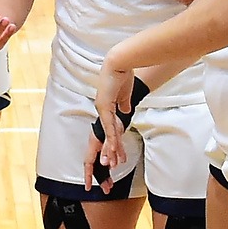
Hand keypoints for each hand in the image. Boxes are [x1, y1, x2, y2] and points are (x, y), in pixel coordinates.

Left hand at [88, 59, 134, 184]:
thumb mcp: (125, 94)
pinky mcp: (105, 105)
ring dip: (110, 150)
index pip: (109, 130)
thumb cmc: (123, 74)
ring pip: (107, 134)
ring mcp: (102, 108)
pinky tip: (113, 148)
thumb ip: (124, 104)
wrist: (120, 61)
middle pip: (105, 136)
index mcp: (106, 107)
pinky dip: (112, 138)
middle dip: (108, 153)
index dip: (111, 143)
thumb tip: (125, 111)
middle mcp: (101, 109)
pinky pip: (110, 126)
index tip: (113, 156)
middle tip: (108, 167)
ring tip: (110, 165)